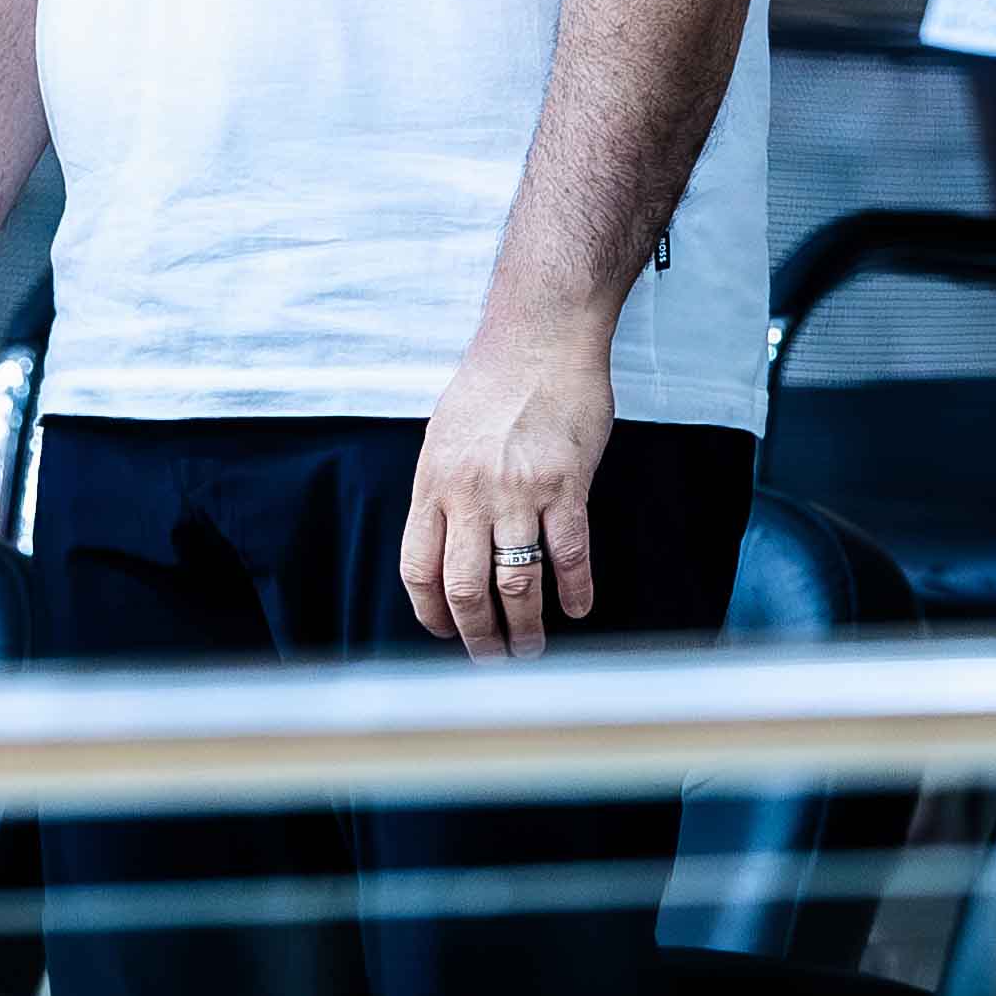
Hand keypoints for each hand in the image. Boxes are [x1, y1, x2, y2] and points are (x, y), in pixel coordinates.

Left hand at [402, 330, 612, 658]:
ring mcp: (518, 490)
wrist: (538, 336)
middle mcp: (469, 493)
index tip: (446, 631)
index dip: (431, 613)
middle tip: (493, 658)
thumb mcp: (444, 436)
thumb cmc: (492, 383)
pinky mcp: (565, 483)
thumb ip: (444, 492)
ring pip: (516, 580)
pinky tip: (577, 609)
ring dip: (525, 626)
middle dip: (478, 636)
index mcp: (433, 483)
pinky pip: (568, 553)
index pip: (418, 569)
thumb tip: (446, 546)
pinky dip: (574, 590)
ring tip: (532, 648)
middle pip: (465, 588)